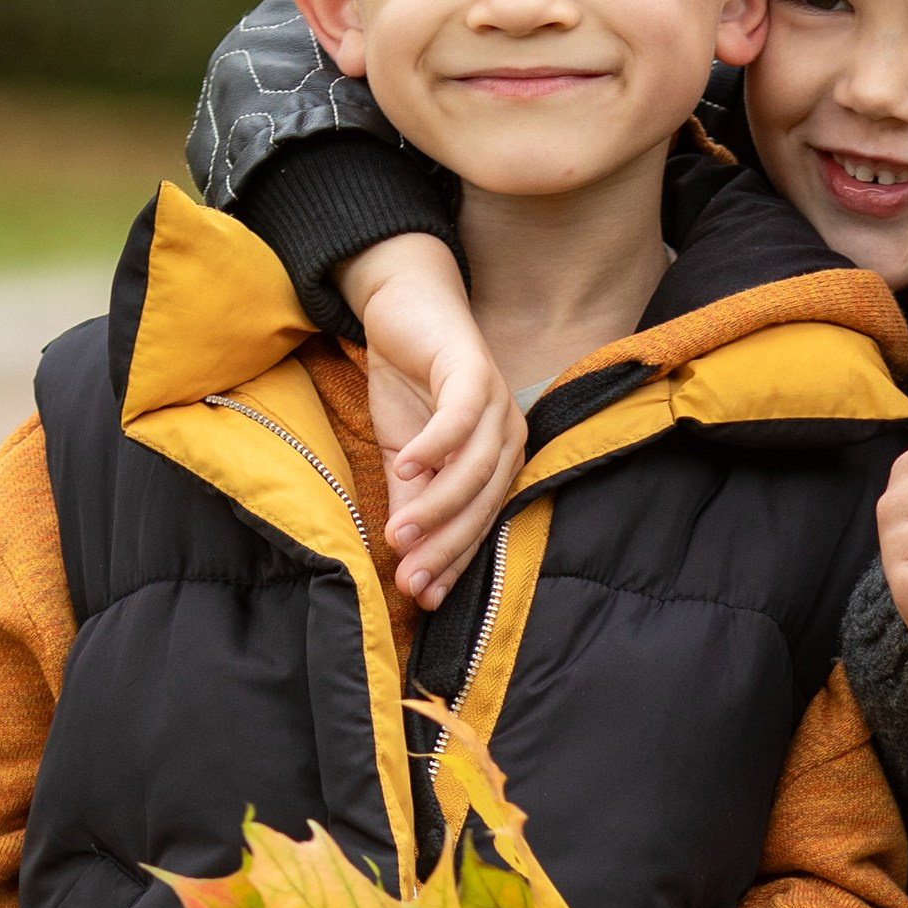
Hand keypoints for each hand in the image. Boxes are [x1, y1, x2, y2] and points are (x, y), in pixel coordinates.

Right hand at [338, 234, 526, 609]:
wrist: (405, 310)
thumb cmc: (410, 386)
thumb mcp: (404, 455)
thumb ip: (411, 501)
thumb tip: (405, 559)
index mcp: (497, 461)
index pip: (481, 522)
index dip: (453, 562)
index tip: (421, 598)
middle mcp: (508, 434)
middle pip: (484, 501)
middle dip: (446, 545)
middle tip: (409, 579)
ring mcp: (497, 401)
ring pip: (476, 466)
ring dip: (437, 504)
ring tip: (398, 532)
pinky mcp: (474, 370)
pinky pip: (461, 415)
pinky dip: (435, 444)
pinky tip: (405, 465)